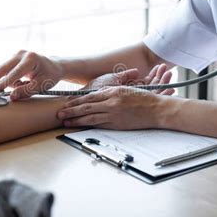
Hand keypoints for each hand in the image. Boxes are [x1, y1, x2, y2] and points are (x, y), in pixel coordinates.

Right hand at [0, 50, 64, 99]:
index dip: (4, 82)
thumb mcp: (41, 85)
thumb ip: (26, 91)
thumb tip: (11, 97)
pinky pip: (4, 70)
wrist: (53, 66)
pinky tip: (1, 85)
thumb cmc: (49, 76)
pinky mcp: (13, 58)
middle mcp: (21, 54)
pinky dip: (1, 79)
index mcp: (31, 59)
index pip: (15, 72)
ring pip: (1, 69)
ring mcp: (16, 55)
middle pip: (2, 68)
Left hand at [58, 64, 174, 128]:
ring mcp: (114, 113)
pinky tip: (80, 126)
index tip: (67, 102)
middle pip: (86, 105)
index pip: (90, 96)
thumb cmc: (144, 99)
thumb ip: (111, 92)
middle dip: (71, 110)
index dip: (77, 100)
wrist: (157, 109)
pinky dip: (88, 125)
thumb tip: (99, 96)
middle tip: (59, 113)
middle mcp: (111, 101)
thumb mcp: (126, 90)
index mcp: (113, 91)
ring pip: (90, 116)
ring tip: (65, 121)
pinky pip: (99, 124)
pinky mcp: (117, 124)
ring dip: (75, 119)